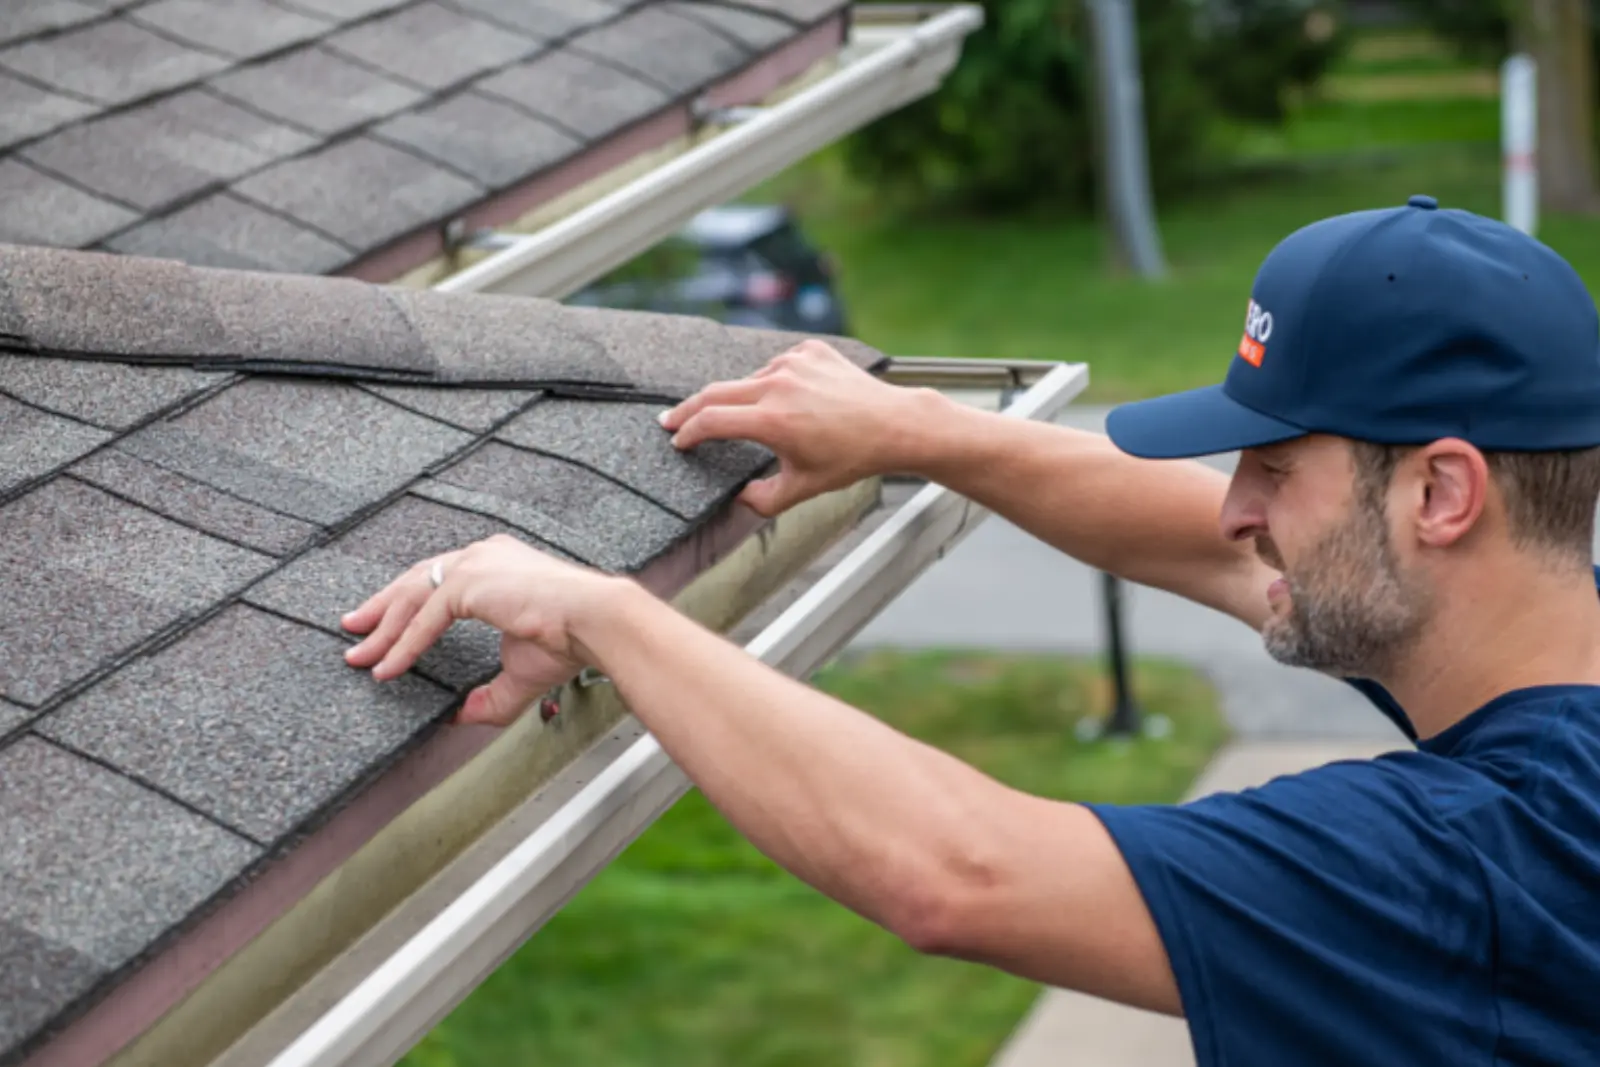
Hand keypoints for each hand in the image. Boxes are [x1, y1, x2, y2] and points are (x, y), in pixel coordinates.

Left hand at [341, 534, 622, 725]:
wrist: (594, 621)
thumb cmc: (570, 638)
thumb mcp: (521, 671)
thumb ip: (489, 693)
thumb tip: (460, 715)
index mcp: (495, 564)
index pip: (439, 579)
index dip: (407, 603)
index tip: (381, 623)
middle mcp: (482, 555)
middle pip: (415, 580)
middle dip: (380, 608)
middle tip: (353, 629)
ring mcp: (475, 563)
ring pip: (412, 596)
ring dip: (381, 629)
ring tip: (358, 654)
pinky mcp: (470, 581)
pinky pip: (424, 618)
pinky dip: (403, 645)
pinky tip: (388, 667)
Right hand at [660, 339, 939, 515]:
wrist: (894, 425)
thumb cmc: (853, 457)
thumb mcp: (804, 488)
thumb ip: (764, 500)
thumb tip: (741, 499)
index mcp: (772, 420)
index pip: (710, 421)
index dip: (687, 432)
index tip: (677, 440)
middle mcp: (778, 385)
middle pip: (715, 392)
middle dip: (689, 409)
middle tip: (672, 421)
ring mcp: (794, 363)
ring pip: (750, 380)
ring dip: (741, 399)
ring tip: (751, 420)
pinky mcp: (810, 350)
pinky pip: (778, 365)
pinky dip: (774, 381)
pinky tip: (789, 399)